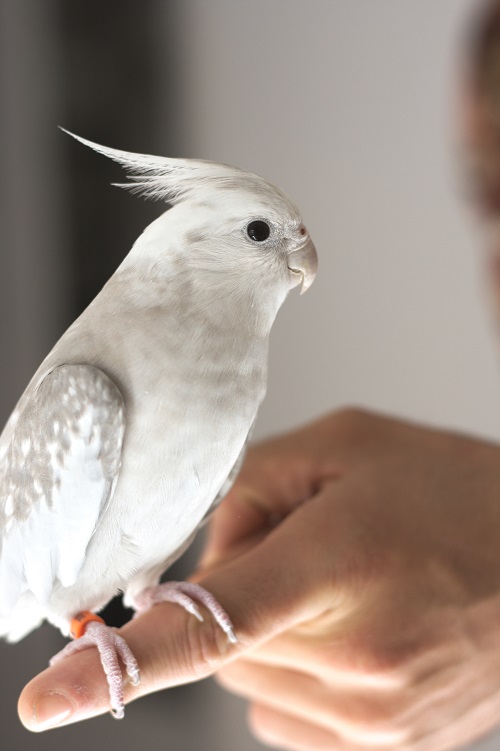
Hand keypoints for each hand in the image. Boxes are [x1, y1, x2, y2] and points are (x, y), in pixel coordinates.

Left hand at [17, 410, 499, 750]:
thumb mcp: (347, 444)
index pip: (210, 624)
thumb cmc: (454, 488)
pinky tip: (354, 627)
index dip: (122, 662)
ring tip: (348, 586)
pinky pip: (286, 708)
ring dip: (272, 630)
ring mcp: (376, 720)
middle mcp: (357, 662)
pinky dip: (294, 665)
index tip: (46, 698)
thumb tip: (203, 560)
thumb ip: (252, 486)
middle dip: (239, 590)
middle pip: (219, 639)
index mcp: (340, 566)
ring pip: (249, 676)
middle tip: (308, 547)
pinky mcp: (388, 747)